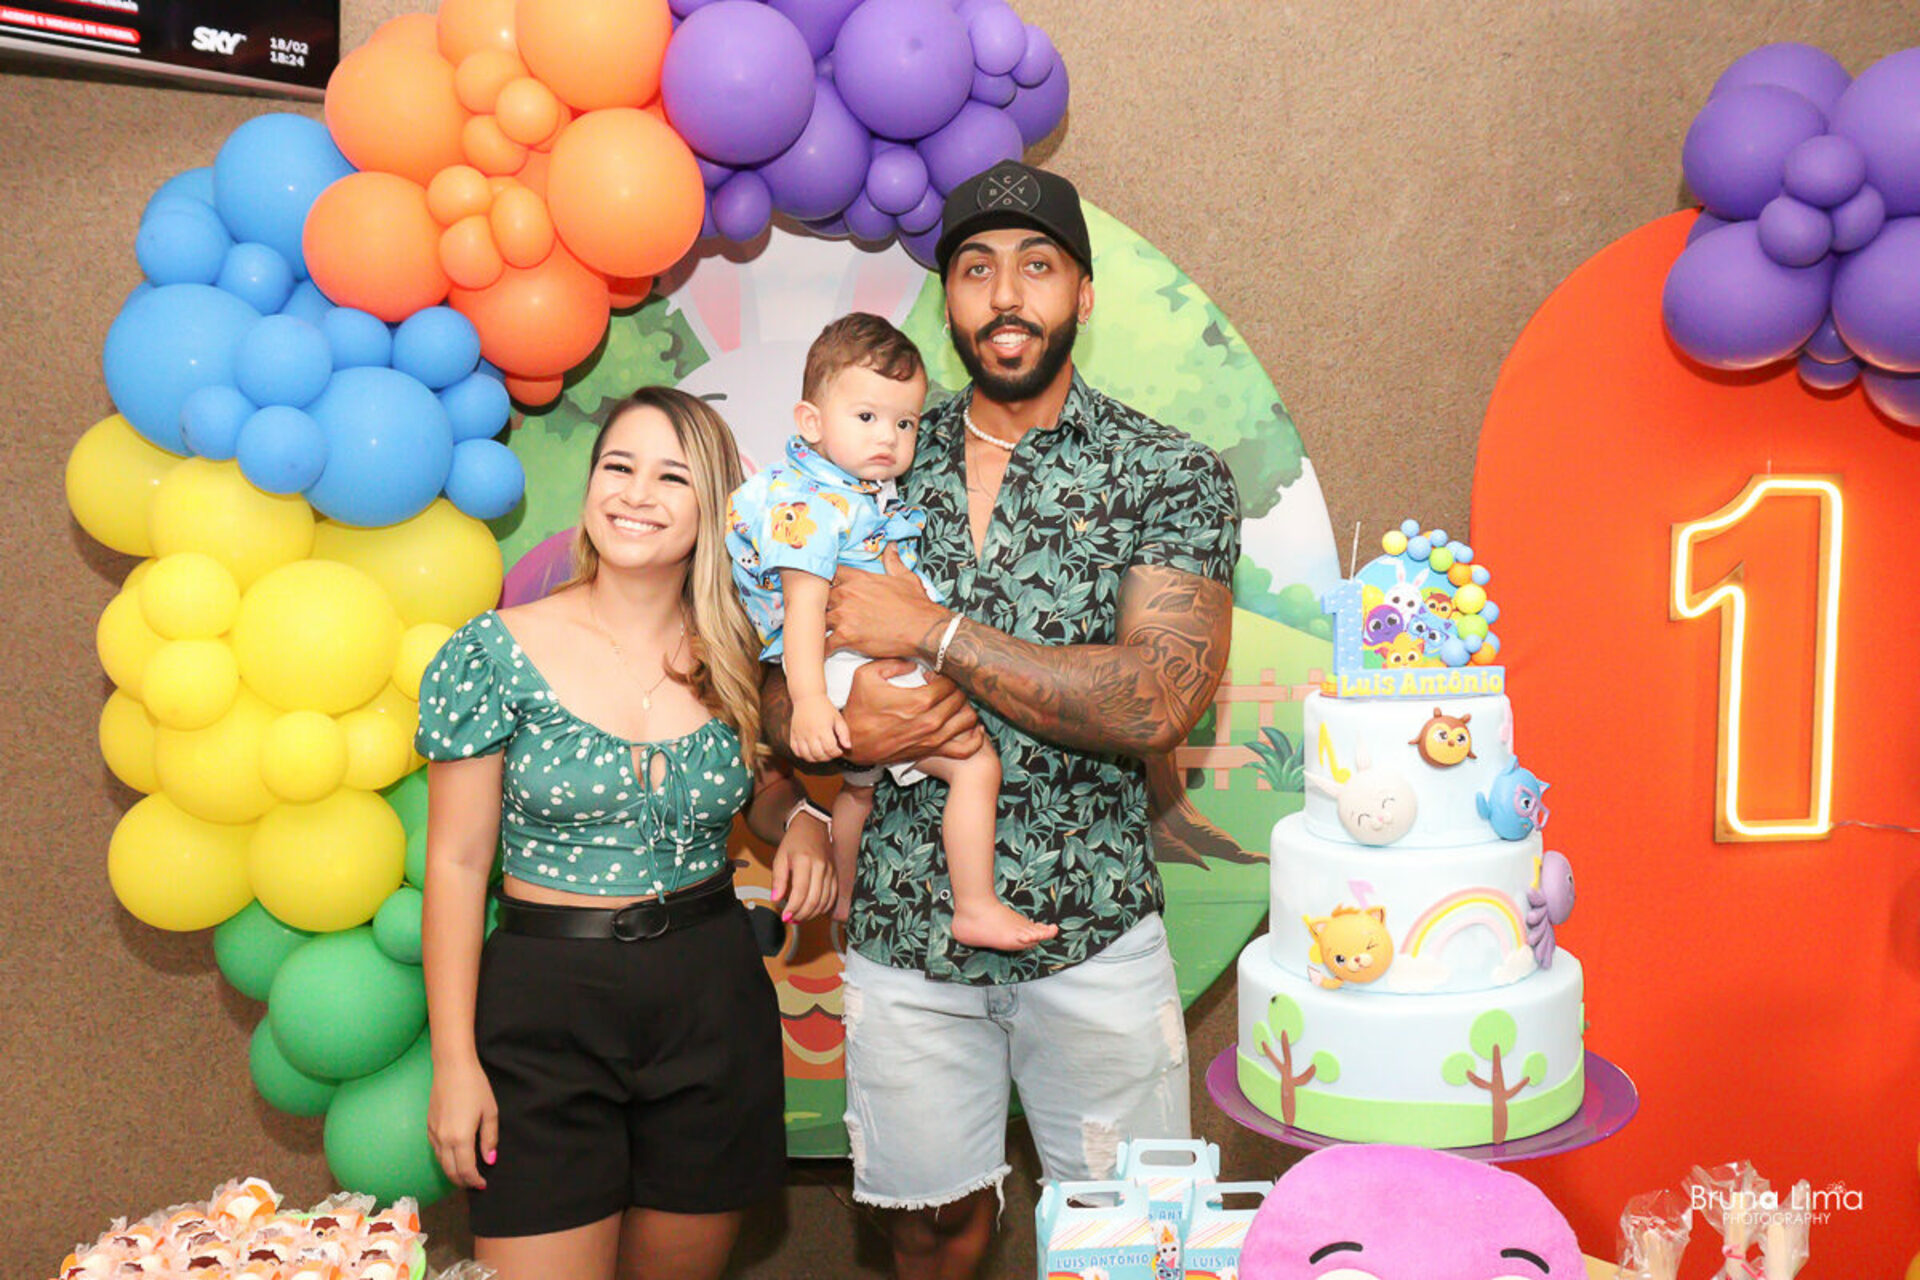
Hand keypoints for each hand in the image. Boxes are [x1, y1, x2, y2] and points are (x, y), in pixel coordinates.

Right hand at [428, 1055, 497, 1190]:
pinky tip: (454, 1157)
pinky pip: (435, 1150)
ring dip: (452, 1172)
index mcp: (460, 1138)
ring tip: (466, 1174)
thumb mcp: (489, 1112)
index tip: (483, 1184)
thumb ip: (489, 1138)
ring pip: (441, 1162)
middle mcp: (443, 1139)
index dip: (474, 1181)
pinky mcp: (429, 1125)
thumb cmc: (475, 1086)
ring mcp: (434, 1133)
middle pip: (450, 1171)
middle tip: (474, 1183)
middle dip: (462, 1181)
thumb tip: (489, 1160)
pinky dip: (444, 1159)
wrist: (452, 1067)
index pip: (466, 1170)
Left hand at [771, 810, 834, 922]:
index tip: (785, 916)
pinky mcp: (835, 874)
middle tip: (791, 919)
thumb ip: (778, 879)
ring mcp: (830, 871)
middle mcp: (820, 867)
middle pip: (814, 900)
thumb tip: (776, 898)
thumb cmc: (795, 841)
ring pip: (825, 901)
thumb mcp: (780, 857)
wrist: (813, 826)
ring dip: (812, 913)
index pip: (800, 892)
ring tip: (800, 916)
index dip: (793, 908)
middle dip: (802, 914)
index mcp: (804, 861)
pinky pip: (832, 896)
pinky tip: (814, 909)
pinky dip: (824, 907)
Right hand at [790, 694, 850, 761]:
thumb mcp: (838, 718)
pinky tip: (810, 750)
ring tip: (822, 753)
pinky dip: (803, 755)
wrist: (807, 698)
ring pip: (807, 756)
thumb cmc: (825, 709)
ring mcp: (800, 735)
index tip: (839, 750)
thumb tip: (848, 747)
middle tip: (831, 752)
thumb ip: (844, 733)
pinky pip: (796, 751)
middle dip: (828, 757)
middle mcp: (810, 734)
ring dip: (816, 758)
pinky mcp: (793, 735)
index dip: (837, 753)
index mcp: (823, 729)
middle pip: (819, 755)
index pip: (830, 749)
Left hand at [826, 547, 949, 659]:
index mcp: (858, 579)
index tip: (823, 588)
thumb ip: (893, 561)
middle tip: (816, 613)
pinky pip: (824, 643)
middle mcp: (847, 594)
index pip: (829, 573)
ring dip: (817, 626)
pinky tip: (821, 652)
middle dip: (817, 605)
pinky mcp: (846, 636)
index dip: (824, 580)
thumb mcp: (905, 577)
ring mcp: (844, 615)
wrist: (924, 629)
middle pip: (817, 596)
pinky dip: (821, 649)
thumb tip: (892, 548)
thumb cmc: (916, 606)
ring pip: (816, 619)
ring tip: (814, 633)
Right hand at [843, 659, 982, 765]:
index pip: (949, 683)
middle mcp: (931, 721)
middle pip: (960, 699)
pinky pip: (966, 749)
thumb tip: (914, 662)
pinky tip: (972, 727)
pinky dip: (975, 738)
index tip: (933, 674)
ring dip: (966, 707)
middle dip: (956, 688)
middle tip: (944, 685)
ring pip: (968, 720)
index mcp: (918, 701)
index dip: (944, 674)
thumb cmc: (858, 709)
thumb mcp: (865, 675)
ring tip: (955, 702)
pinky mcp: (933, 752)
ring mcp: (934, 739)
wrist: (853, 744)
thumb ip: (892, 662)